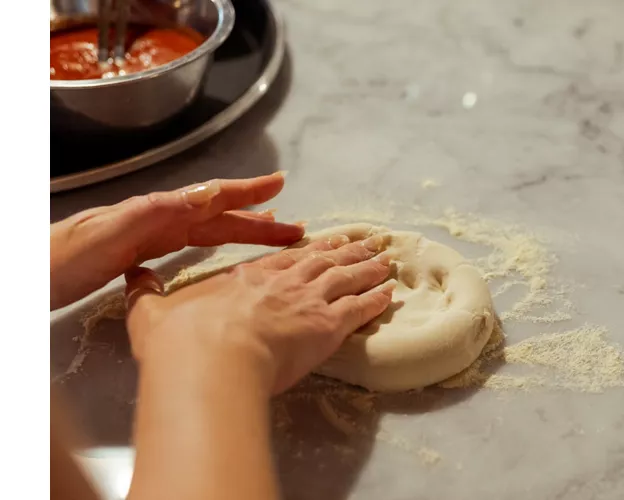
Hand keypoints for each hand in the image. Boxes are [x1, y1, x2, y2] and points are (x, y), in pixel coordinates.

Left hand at [50, 173, 303, 309]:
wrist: (27, 275)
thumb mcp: (106, 235)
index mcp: (155, 212)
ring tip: (272, 236)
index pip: (210, 197)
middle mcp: (157, 219)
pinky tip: (221, 254)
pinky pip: (191, 247)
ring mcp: (148, 237)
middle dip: (258, 218)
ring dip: (243, 232)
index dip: (247, 191)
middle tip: (295, 228)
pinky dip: (217, 247)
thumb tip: (203, 195)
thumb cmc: (60, 260)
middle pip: (218, 216)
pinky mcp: (140, 255)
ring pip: (208, 231)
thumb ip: (152, 213)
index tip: (280, 184)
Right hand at [124, 232, 394, 393]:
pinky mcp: (327, 325)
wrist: (208, 358)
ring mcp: (307, 301)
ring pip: (345, 277)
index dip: (303, 250)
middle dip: (344, 251)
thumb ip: (146, 293)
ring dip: (367, 267)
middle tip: (365, 242)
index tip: (319, 242)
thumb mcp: (151, 313)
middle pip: (321, 261)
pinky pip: (360, 308)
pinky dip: (376, 300)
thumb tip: (134, 275)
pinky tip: (390, 293)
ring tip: (385, 258)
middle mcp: (281, 282)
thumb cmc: (181, 341)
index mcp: (245, 278)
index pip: (282, 259)